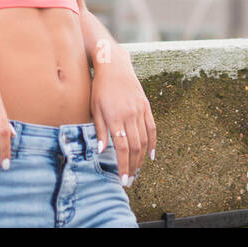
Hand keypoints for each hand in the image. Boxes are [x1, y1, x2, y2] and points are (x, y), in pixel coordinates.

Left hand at [90, 52, 155, 186]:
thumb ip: (99, 130)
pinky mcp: (145, 106)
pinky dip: (153, 143)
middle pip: (134, 147)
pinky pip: (152, 128)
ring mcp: (139, 111)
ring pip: (144, 140)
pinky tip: (151, 155)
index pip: (121, 148)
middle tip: (130, 180)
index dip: (123, 166)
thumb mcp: (94, 108)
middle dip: (132, 166)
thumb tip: (101, 151)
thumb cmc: (100, 88)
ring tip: (137, 170)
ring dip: (141, 158)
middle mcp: (129, 115)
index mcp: (115, 117)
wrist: (114, 66)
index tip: (123, 179)